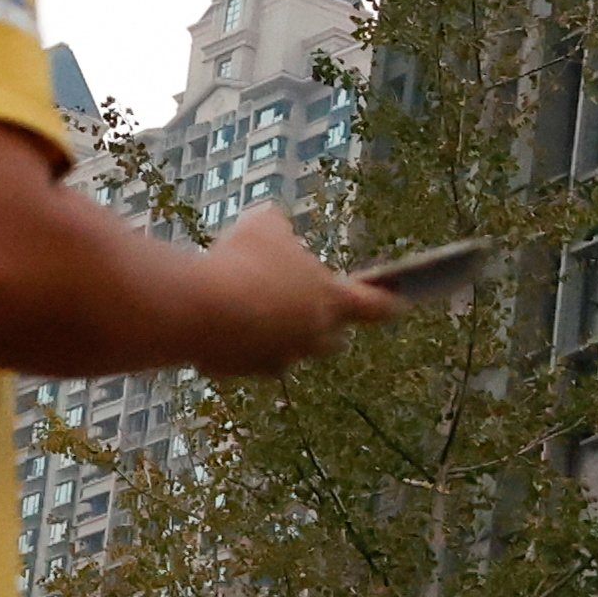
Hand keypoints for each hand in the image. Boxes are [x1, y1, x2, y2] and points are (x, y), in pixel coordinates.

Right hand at [190, 206, 399, 376]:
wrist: (199, 307)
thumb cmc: (242, 260)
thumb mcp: (263, 226)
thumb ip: (278, 228)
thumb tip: (272, 224)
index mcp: (330, 300)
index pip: (376, 307)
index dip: (387, 303)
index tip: (397, 303)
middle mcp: (311, 337)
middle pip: (333, 340)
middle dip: (324, 326)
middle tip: (306, 306)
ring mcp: (277, 358)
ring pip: (286, 352)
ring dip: (276, 335)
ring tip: (249, 308)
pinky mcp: (242, 372)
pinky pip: (246, 359)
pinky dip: (238, 344)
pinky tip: (217, 322)